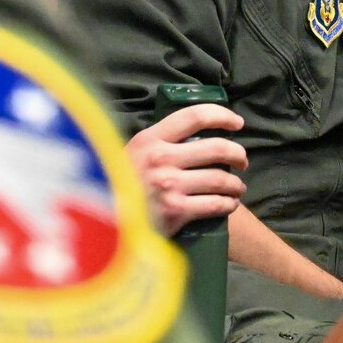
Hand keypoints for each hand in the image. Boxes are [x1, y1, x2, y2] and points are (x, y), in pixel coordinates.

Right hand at [126, 103, 247, 234]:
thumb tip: (190, 137)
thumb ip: (155, 145)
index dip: (223, 116)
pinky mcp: (175, 211)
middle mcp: (161, 158)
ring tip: (237, 188)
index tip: (237, 124)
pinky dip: (228, 204)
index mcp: (150, 139)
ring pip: (220, 179)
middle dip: (237, 154)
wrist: (100, 225)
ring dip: (236, 184)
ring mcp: (169, 185)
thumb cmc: (116, 188)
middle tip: (242, 161)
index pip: (195, 116)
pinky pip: (215, 204)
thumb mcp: (129, 155)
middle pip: (216, 148)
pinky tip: (229, 205)